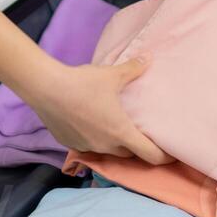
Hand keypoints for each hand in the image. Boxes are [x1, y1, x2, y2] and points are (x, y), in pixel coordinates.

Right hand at [25, 58, 173, 163]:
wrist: (47, 89)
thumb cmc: (83, 83)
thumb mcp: (112, 74)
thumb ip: (133, 69)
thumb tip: (148, 58)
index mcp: (121, 132)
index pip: (150, 155)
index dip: (163, 157)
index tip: (170, 155)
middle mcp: (106, 145)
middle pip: (129, 154)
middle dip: (137, 147)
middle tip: (141, 134)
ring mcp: (86, 147)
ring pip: (107, 151)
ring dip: (114, 144)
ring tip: (114, 128)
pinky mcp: (70, 144)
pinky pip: (88, 146)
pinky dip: (93, 139)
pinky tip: (89, 124)